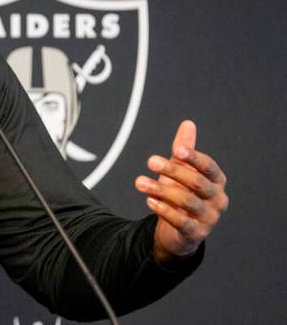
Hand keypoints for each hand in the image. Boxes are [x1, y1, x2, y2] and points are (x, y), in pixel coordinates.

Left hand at [135, 120, 228, 263]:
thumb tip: (187, 124)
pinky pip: (181, 222)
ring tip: (140, 182)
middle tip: (151, 161)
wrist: (179, 230)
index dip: (194, 158)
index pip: (209, 167)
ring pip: (187, 202)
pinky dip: (164, 210)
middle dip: (173, 171)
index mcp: (217, 181)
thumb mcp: (182, 170)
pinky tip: (150, 201)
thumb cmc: (183, 194)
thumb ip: (184, 150)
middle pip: (197, 183)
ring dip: (161, 190)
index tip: (177, 150)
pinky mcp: (196, 234)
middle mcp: (217, 199)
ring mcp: (209, 218)